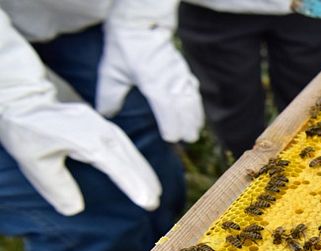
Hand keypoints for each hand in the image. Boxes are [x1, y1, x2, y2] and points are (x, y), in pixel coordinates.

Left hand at [1, 101, 161, 215]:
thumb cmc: (25, 131)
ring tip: (154, 190)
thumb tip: (75, 209)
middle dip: (145, 180)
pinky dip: (136, 160)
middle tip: (155, 202)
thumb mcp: (35, 163)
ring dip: (144, 170)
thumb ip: (56, 186)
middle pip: (130, 159)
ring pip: (130, 150)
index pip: (116, 167)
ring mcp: (102, 125)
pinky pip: (124, 144)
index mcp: (86, 140)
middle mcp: (100, 131)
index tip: (147, 202)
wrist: (22, 100)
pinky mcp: (100, 123)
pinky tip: (140, 170)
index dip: (133, 185)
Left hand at [96, 23, 203, 142]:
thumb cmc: (125, 46)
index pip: (165, 107)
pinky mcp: (183, 70)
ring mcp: (179, 74)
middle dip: (187, 124)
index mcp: (152, 81)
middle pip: (183, 106)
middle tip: (188, 139)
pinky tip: (196, 113)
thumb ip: (109, 95)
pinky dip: (196, 104)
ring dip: (195, 116)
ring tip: (195, 131)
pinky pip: (193, 90)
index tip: (171, 137)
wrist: (140, 23)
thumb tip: (106, 114)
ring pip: (192, 99)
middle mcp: (169, 79)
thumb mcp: (111, 71)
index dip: (170, 124)